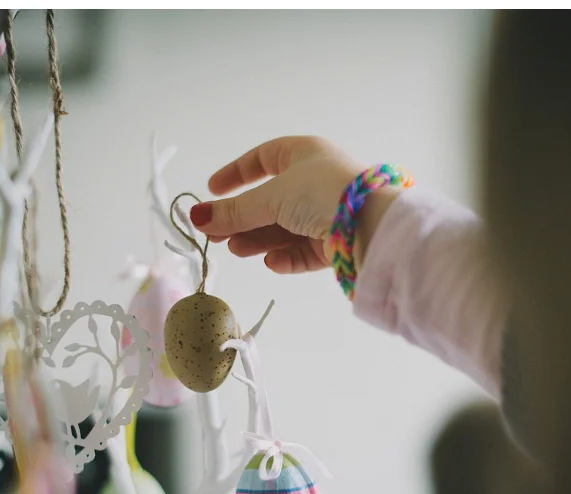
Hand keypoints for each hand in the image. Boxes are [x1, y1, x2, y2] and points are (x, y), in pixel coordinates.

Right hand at [191, 136, 399, 274]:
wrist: (374, 224)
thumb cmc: (323, 193)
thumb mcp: (271, 198)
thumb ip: (234, 211)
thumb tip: (196, 215)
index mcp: (306, 154)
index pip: (264, 158)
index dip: (236, 173)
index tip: (212, 189)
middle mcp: (318, 180)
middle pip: (272, 200)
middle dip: (243, 217)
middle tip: (216, 234)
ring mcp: (329, 212)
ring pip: (286, 227)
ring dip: (259, 239)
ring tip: (236, 249)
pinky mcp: (339, 242)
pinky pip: (306, 249)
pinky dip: (287, 256)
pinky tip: (272, 262)